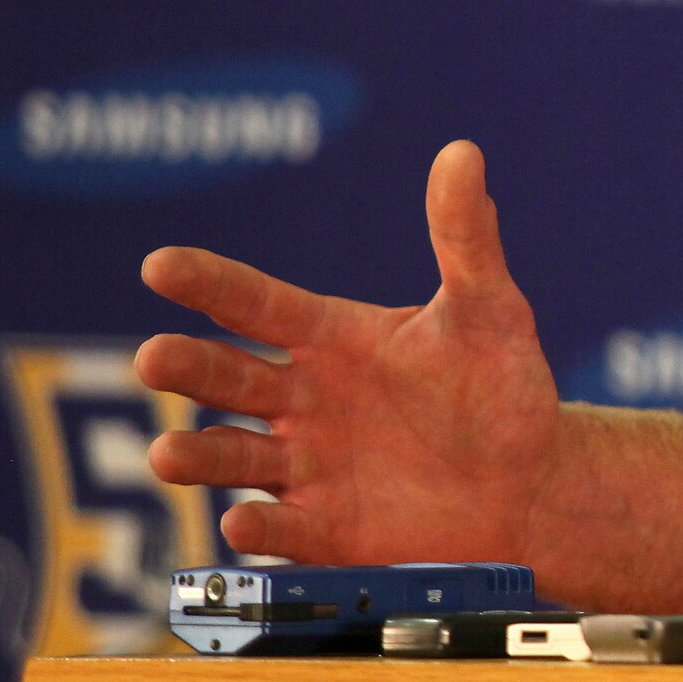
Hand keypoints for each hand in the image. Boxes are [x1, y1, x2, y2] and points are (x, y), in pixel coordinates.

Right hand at [137, 141, 564, 564]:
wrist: (530, 480)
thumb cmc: (498, 385)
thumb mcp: (486, 307)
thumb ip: (465, 238)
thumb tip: (464, 151)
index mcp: (329, 338)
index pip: (256, 304)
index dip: (210, 283)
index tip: (159, 264)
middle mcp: (302, 399)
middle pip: (227, 378)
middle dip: (186, 368)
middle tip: (152, 357)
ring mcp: (306, 465)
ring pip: (232, 456)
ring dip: (196, 454)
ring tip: (165, 452)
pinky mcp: (323, 528)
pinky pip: (281, 530)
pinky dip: (258, 529)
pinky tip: (241, 523)